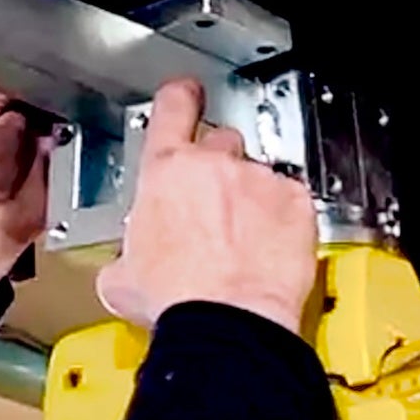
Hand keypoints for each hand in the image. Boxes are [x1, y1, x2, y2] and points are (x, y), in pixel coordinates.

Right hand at [96, 79, 317, 335]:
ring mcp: (260, 181)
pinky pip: (292, 199)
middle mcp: (216, 165)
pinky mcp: (297, 204)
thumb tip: (123, 268)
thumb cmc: (176, 299)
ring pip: (257, 176)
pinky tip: (269, 249)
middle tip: (213, 208)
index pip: (173, 107)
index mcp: (166, 171)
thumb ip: (125, 253)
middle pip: (221, 143)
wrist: (225, 323)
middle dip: (217, 169)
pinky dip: (283, 219)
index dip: (180, 97)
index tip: (185, 96)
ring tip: (243, 243)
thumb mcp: (122, 277)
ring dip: (251, 201)